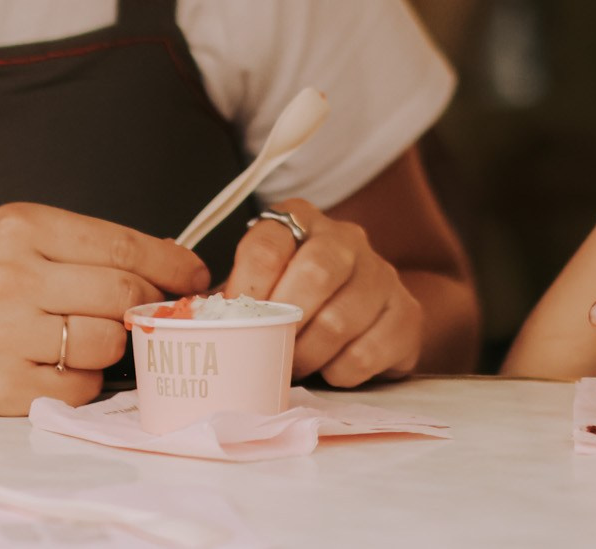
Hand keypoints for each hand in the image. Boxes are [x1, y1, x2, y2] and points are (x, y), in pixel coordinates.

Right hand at [0, 202, 209, 414]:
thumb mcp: (14, 236)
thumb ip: (82, 245)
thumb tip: (167, 260)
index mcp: (21, 227)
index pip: (123, 246)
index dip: (172, 265)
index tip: (194, 275)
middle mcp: (12, 278)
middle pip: (123, 297)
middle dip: (150, 307)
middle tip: (153, 310)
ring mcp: (4, 335)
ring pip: (107, 344)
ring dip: (115, 344)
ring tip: (91, 335)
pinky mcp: (0, 386)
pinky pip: (79, 386)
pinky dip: (86, 379)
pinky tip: (63, 363)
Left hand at [221, 199, 421, 386]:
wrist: (368, 315)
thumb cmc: (297, 302)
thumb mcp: (260, 288)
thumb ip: (229, 297)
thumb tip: (187, 319)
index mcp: (300, 222)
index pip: (269, 243)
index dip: (248, 287)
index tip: (235, 320)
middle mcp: (346, 238)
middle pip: (315, 273)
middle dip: (285, 323)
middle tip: (267, 350)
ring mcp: (382, 274)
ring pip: (340, 321)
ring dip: (308, 356)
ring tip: (294, 366)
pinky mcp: (407, 313)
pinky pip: (368, 353)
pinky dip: (340, 372)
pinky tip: (332, 367)